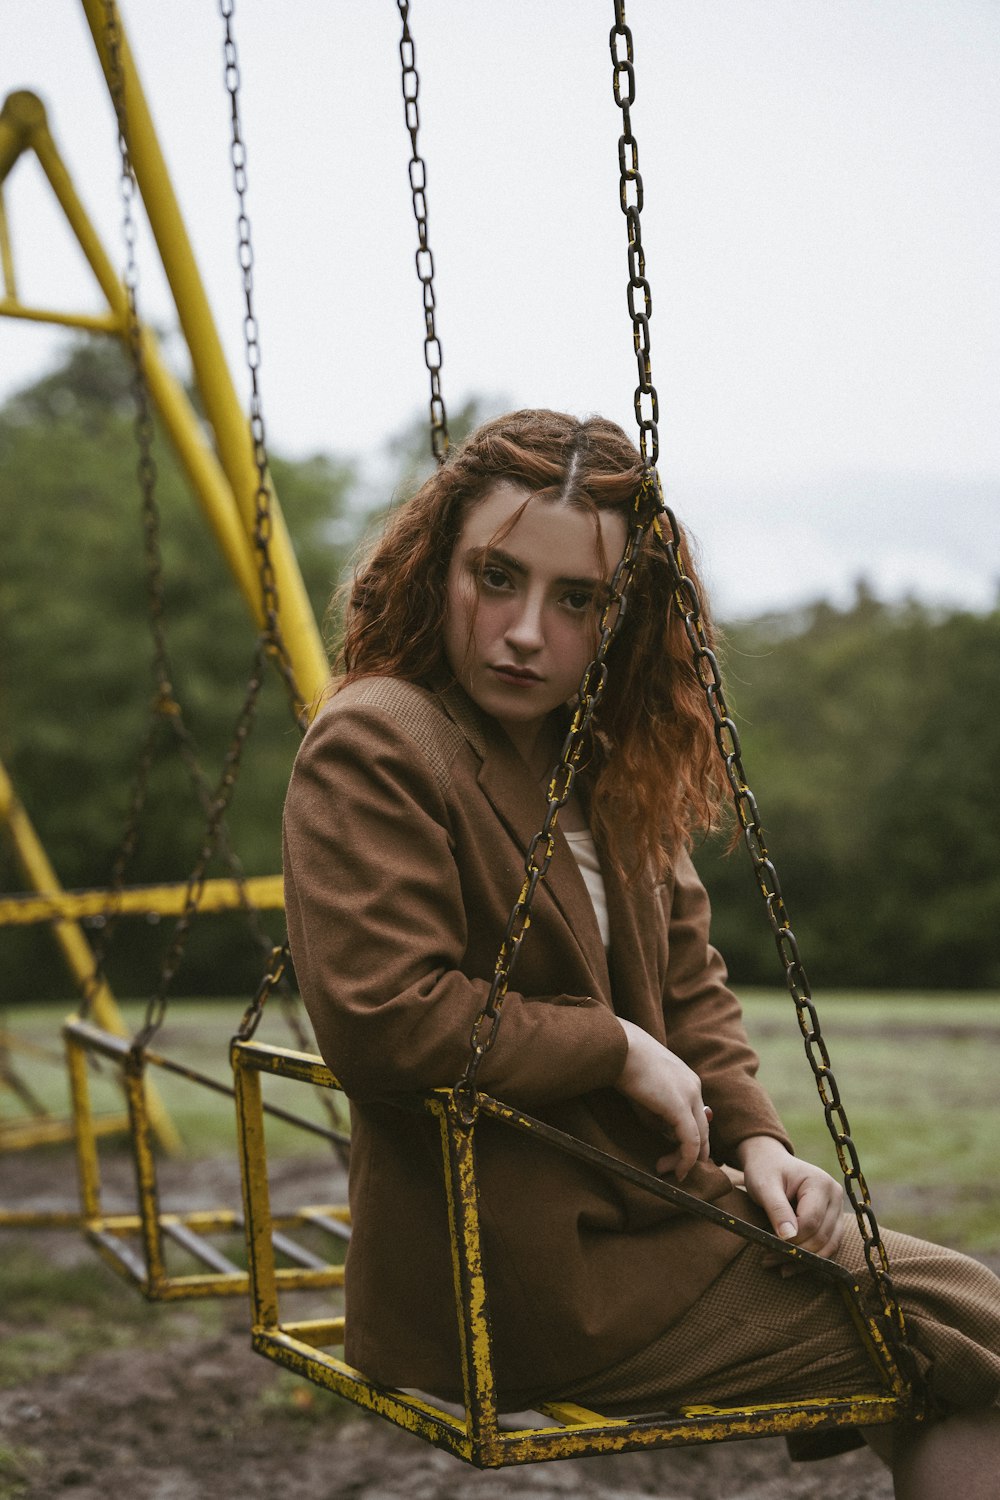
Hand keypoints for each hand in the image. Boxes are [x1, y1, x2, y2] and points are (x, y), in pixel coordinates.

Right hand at [615, 1018, 710, 1181]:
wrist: (621, 1048)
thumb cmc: (626, 1066)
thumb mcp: (647, 1093)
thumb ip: (661, 1114)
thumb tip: (668, 1135)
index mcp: (689, 1081)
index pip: (697, 1116)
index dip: (691, 1139)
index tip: (678, 1154)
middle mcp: (695, 1088)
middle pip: (702, 1129)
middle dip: (692, 1153)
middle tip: (676, 1170)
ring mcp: (690, 1096)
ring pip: (699, 1137)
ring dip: (686, 1159)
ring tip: (670, 1172)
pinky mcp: (680, 1107)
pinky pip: (690, 1140)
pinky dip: (686, 1159)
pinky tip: (677, 1170)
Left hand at [735, 1135, 842, 1260]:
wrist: (771, 1162)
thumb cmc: (766, 1170)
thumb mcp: (764, 1186)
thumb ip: (777, 1209)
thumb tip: (789, 1237)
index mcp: (820, 1183)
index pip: (811, 1221)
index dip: (792, 1238)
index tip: (768, 1244)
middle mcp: (835, 1196)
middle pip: (821, 1236)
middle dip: (795, 1253)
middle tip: (766, 1260)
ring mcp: (838, 1210)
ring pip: (828, 1246)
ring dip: (803, 1261)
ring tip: (776, 1265)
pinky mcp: (834, 1222)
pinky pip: (827, 1247)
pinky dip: (809, 1259)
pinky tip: (788, 1266)